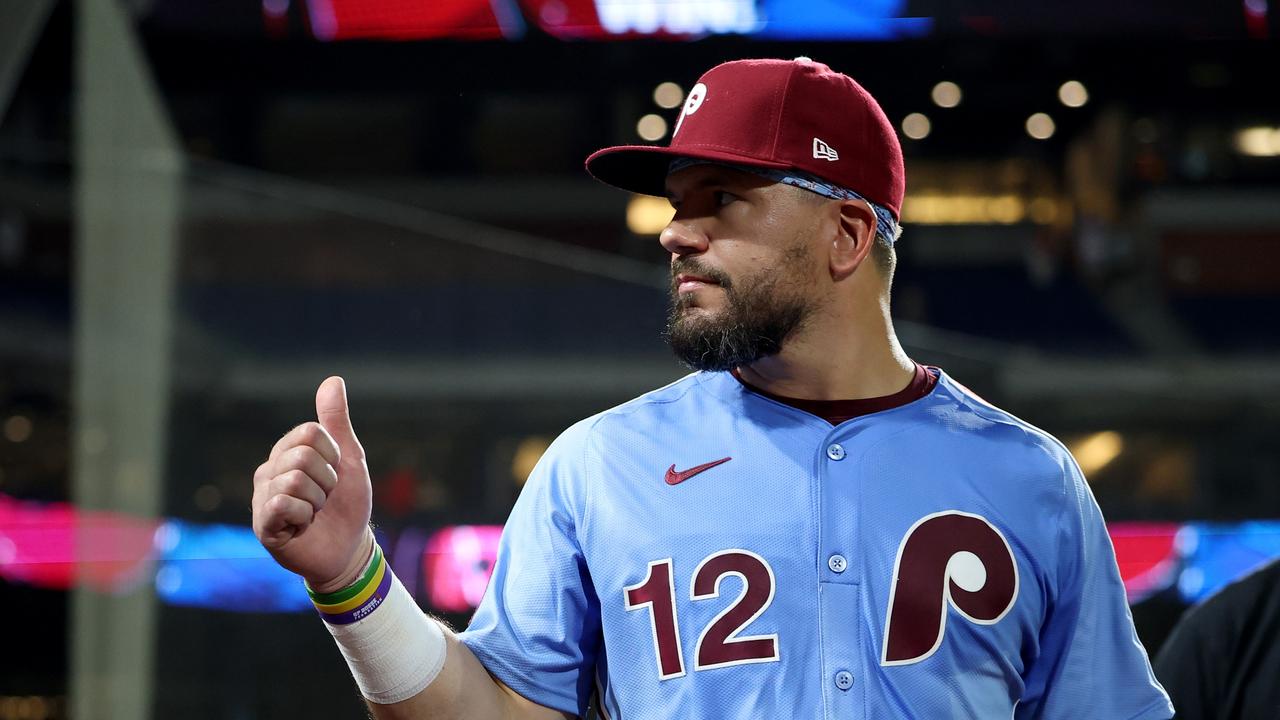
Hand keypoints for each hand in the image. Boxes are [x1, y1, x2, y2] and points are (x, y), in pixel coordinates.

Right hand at [252, 376, 373, 591]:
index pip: (310, 432)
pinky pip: (282, 504)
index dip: (332, 455)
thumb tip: (333, 380)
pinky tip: (301, 526)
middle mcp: (270, 470)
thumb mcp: (349, 458)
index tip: (334, 474)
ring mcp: (262, 497)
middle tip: (324, 498)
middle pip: (303, 456)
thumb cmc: (347, 503)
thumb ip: (337, 421)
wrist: (349, 549)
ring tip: (313, 513)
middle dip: (327, 481)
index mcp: (288, 451)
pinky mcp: (263, 524)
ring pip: (294, 480)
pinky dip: (304, 516)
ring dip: (317, 501)